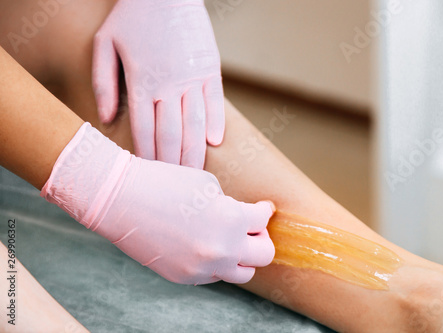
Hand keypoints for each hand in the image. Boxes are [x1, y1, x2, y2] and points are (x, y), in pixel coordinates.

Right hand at [42, 123, 274, 284]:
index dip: (264, 210)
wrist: (120, 199)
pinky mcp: (184, 277)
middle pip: (264, 255)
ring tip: (231, 239)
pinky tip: (205, 245)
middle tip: (252, 227)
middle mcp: (222, 250)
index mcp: (231, 221)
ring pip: (242, 273)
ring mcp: (202, 268)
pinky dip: (216, 263)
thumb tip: (239, 219)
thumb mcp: (207, 185)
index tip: (262, 208)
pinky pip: (213, 276)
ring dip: (242, 256)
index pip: (263, 220)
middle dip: (261, 237)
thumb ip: (231, 207)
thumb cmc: (163, 183)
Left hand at [93, 0, 223, 167]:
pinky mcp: (212, 69)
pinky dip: (216, 125)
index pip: (143, 130)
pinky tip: (214, 144)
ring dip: (194, 153)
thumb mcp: (105, 43)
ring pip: (195, 124)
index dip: (146, 156)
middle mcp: (170, 84)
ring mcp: (194, 78)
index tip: (149, 177)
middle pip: (171, 134)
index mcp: (142, 81)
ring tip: (195, 176)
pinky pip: (216, 103)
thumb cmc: (132, 17)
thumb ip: (103, 82)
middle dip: (171, 164)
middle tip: (174, 187)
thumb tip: (105, 117)